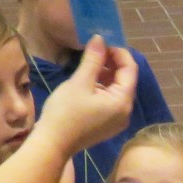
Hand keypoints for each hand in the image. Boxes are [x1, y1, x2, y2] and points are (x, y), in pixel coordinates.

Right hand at [37, 36, 137, 156]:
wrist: (51, 144)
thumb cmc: (65, 112)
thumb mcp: (80, 82)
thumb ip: (93, 59)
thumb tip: (100, 38)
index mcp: (123, 101)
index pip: (130, 69)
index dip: (119, 52)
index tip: (103, 42)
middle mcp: (125, 112)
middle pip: (125, 80)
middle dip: (112, 62)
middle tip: (95, 50)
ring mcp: (117, 120)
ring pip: (117, 89)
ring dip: (106, 74)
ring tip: (89, 63)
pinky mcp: (106, 124)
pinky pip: (110, 100)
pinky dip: (102, 87)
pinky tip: (88, 80)